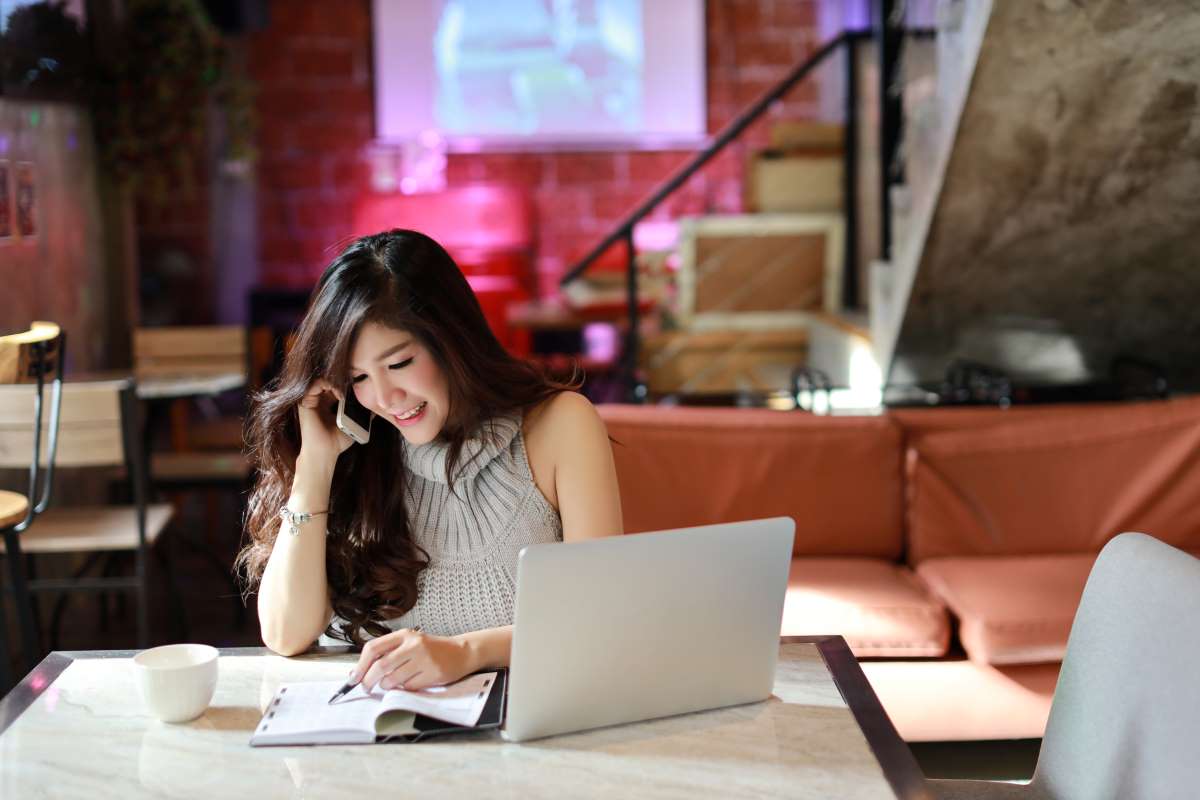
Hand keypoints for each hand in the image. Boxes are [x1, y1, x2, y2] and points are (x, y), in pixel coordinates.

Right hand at [296, 378, 354, 473]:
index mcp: (327, 405)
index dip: (347, 383)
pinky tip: (339, 394)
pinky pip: (315, 385)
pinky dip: (327, 385)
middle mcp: (318, 401)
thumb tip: (375, 408)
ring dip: (336, 382)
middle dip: (343, 380)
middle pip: (329, 381)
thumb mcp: (353, 425)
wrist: (324, 453)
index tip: (359, 385)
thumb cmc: (337, 442)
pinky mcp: (305, 402)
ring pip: (322, 379)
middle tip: (354, 383)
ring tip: (346, 391)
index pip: (336, 386)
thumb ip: (362, 415)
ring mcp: (311, 401)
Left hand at [352, 629, 474, 691]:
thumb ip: (389, 652)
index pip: (373, 648)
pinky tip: (412, 682)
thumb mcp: (410, 642)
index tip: (354, 678)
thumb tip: (361, 671)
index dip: (360, 665)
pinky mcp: (433, 673)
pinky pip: (409, 688)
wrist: (461, 652)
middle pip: (380, 666)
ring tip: (394, 683)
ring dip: (388, 686)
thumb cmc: (432, 649)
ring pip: (393, 680)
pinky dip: (405, 689)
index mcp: (404, 634)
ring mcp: (424, 659)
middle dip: (368, 681)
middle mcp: (414, 644)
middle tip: (366, 687)